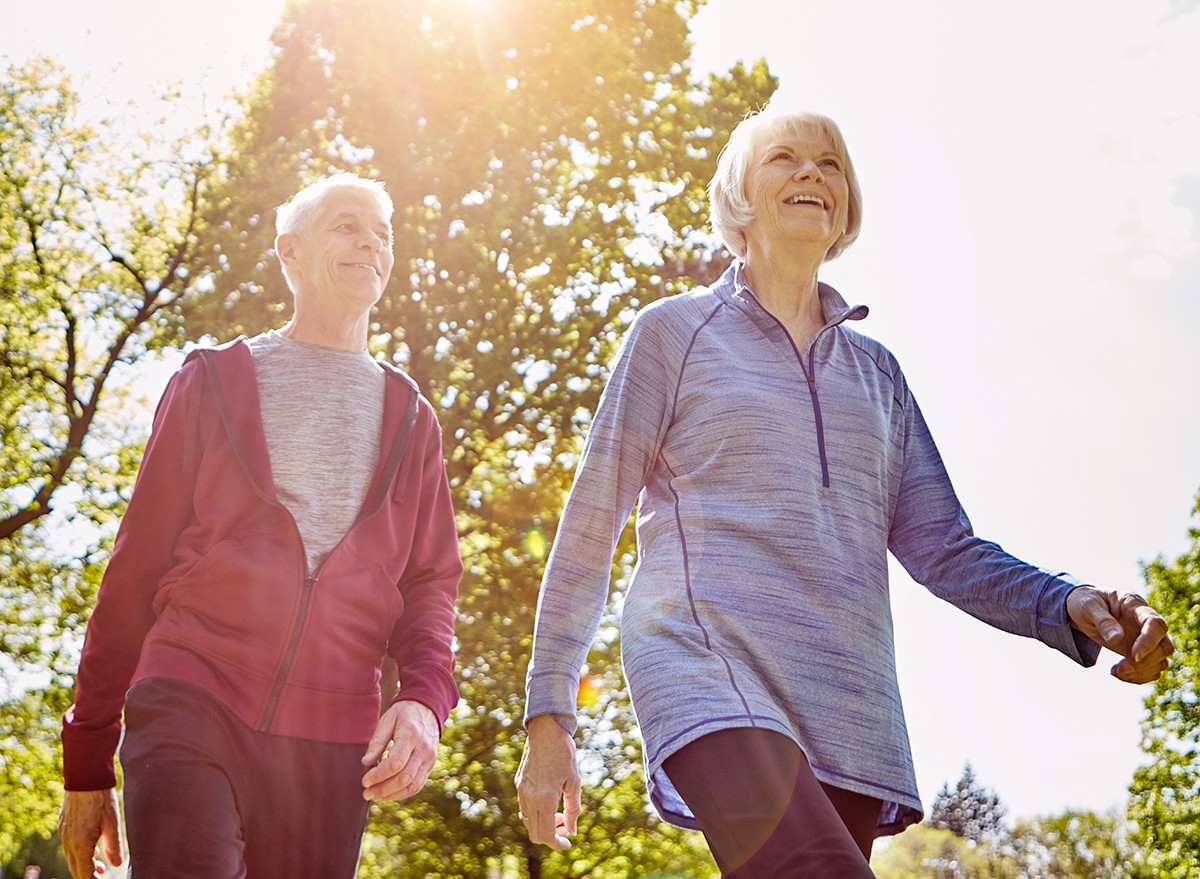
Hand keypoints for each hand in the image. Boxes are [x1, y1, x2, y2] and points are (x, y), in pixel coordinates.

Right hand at [58, 788, 122, 878]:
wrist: (85, 777)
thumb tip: (116, 864)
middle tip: (102, 874)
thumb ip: (113, 846)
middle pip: (75, 868)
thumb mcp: (112, 823)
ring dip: (84, 863)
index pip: (84, 873)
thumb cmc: (101, 799)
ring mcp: (63, 833)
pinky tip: (92, 847)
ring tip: (99, 863)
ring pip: (71, 857)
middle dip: (88, 874)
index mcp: (80, 844)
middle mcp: (68, 841)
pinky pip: (69, 845)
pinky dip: (79, 851)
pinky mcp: (63, 825)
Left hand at [361, 700, 439, 800]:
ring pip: (412, 786)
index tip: (364, 781)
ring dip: (392, 795)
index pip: (396, 763)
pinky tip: (388, 794)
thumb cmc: (403, 713)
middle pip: (404, 778)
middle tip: (366, 793)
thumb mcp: (387, 720)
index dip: (378, 776)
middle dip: (383, 789)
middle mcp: (423, 749)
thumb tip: (366, 763)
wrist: (428, 708)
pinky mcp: (431, 765)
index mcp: (411, 735)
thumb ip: (377, 742)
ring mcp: (430, 758)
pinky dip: (402, 793)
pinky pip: (418, 785)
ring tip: (375, 796)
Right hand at [515, 714, 581, 849]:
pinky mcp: (518, 784)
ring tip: (559, 814)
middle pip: (535, 833)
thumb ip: (573, 809)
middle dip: (551, 837)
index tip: (568, 843)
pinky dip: (536, 813)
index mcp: (544, 799)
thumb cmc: (564, 754)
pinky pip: (524, 808)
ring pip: (528, 821)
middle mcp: (529, 798)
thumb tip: (572, 831)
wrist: (546, 730)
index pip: (546, 835)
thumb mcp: (574, 782)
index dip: (557, 844)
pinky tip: (549, 802)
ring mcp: (521, 791)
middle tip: (566, 829)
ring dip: (543, 825)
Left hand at [1067, 587, 1174, 682]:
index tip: (1133, 655)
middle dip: (1145, 662)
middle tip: (1120, 668)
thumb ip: (1102, 620)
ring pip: (1161, 660)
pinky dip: (1139, 677)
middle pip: (1164, 646)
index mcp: (1134, 604)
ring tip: (1115, 671)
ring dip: (1141, 672)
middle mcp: (1145, 621)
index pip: (1155, 623)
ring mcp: (1145, 637)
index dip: (1149, 641)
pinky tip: (1119, 674)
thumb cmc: (1085, 602)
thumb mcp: (1087, 606)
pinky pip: (1152, 669)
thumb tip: (1117, 638)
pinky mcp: (1141, 651)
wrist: (1082, 609)